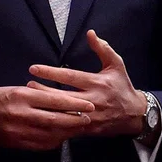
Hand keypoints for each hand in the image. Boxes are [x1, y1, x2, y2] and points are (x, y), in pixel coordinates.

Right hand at [0, 84, 92, 150]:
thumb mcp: (16, 89)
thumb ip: (38, 96)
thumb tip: (62, 102)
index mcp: (22, 96)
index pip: (54, 101)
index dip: (74, 104)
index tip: (89, 105)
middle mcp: (21, 114)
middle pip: (56, 120)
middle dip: (75, 121)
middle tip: (89, 119)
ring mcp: (19, 131)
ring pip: (50, 135)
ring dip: (67, 133)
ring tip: (78, 128)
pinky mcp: (17, 143)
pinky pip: (41, 145)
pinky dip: (54, 141)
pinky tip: (61, 137)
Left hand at [28, 31, 143, 137]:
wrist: (134, 115)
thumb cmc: (122, 87)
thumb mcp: (116, 65)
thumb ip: (102, 48)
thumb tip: (90, 33)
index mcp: (97, 83)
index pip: (70, 77)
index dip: (50, 73)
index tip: (33, 69)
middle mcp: (92, 100)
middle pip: (62, 96)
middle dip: (43, 91)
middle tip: (27, 85)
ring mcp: (89, 116)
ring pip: (63, 113)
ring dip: (45, 107)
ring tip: (30, 100)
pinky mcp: (88, 129)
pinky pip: (68, 127)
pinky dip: (54, 124)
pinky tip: (41, 119)